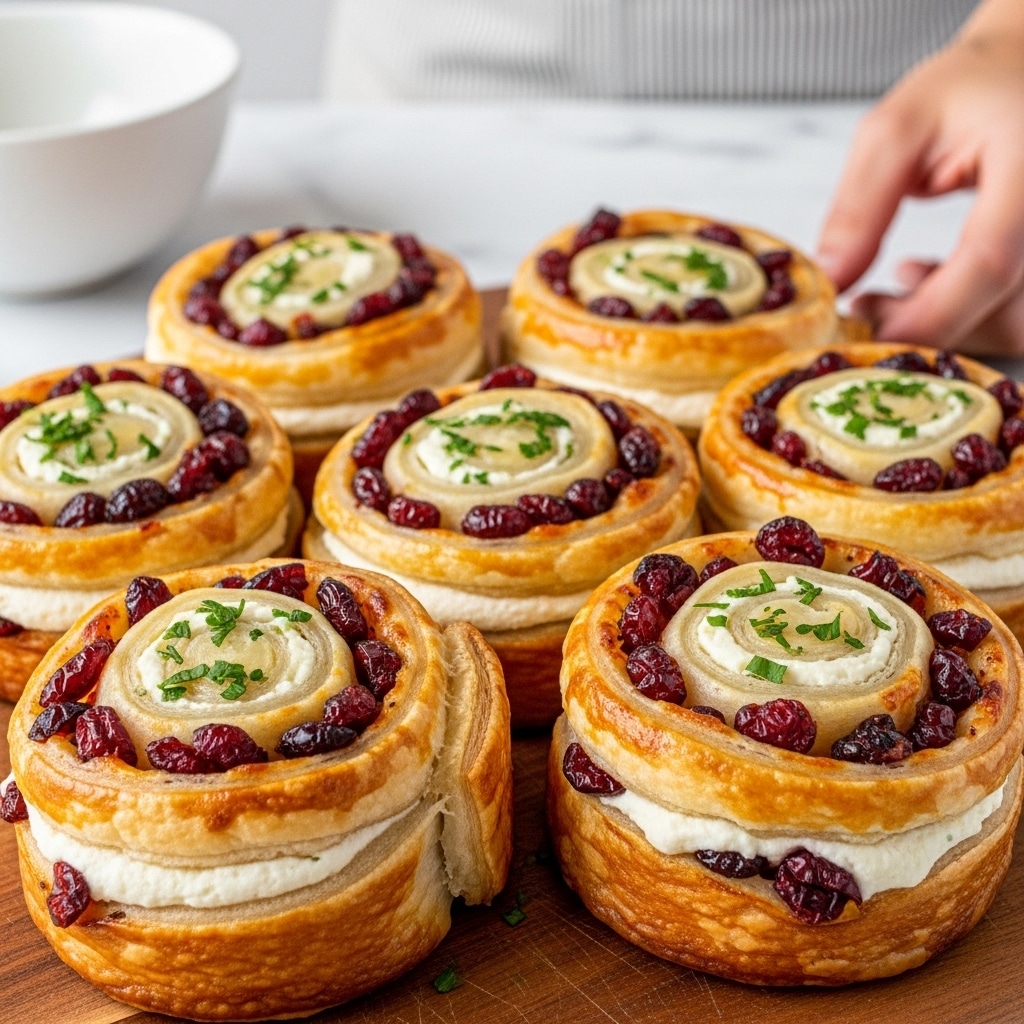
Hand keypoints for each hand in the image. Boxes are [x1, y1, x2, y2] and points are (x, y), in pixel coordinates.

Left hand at [816, 5, 1023, 354]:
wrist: (1022, 72)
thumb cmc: (967, 92)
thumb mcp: (896, 129)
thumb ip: (860, 206)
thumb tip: (828, 281)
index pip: (990, 261)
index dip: (928, 312)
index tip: (867, 335)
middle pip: (1008, 311)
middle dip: (927, 327)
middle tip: (861, 308)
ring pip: (1012, 324)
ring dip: (941, 325)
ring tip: (885, 289)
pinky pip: (1015, 316)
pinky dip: (961, 315)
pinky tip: (918, 276)